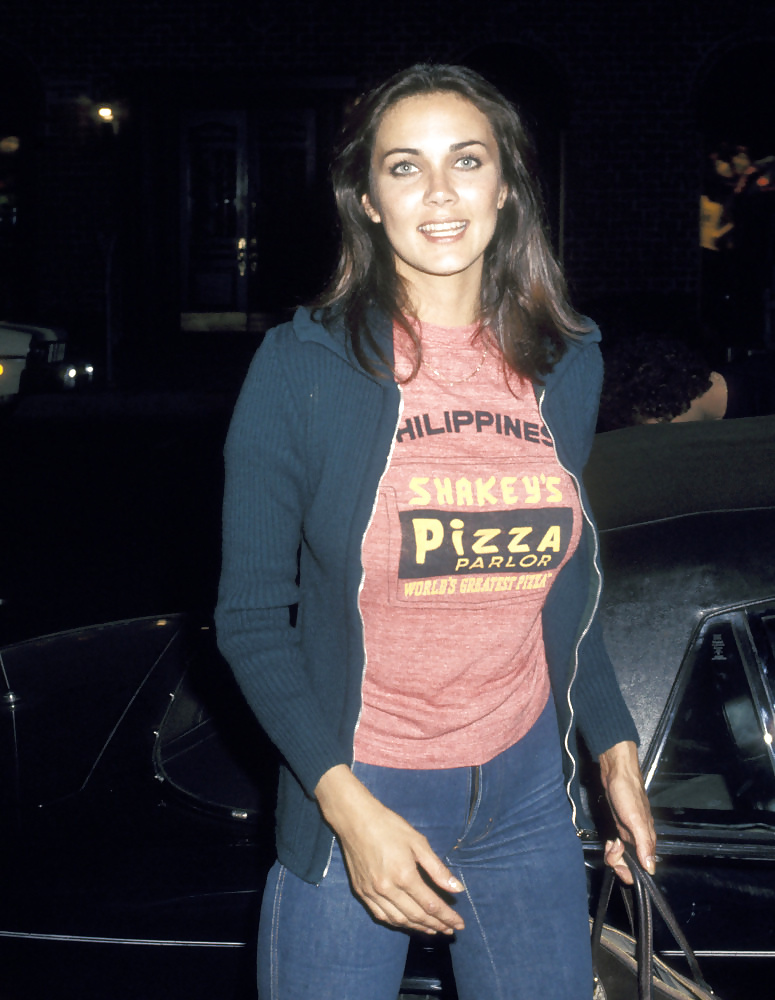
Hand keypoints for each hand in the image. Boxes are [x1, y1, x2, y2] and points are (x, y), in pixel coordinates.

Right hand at [315, 765, 464, 934]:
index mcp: (404, 876)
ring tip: (433, 929)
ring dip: (418, 927)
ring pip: (399, 920)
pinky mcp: (361, 893)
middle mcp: (388, 890)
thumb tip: (458, 889)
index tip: (460, 924)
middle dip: (436, 925)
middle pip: (416, 916)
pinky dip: (397, 923)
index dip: (447, 917)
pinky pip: (381, 916)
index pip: (431, 905)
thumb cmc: (390, 827)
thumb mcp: (418, 842)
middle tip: (450, 930)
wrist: (355, 820)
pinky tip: (407, 923)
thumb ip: (437, 869)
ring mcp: (372, 893)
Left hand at [598, 741, 656, 884]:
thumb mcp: (635, 819)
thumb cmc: (627, 791)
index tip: (619, 867)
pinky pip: (617, 844)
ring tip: (609, 844)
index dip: (631, 872)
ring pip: (623, 855)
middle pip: (632, 863)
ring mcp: (630, 832)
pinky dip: (611, 846)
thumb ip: (644, 844)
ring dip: (613, 854)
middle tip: (611, 851)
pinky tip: (609, 841)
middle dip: (619, 863)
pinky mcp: (620, 825)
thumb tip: (651, 868)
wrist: (615, 771)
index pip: (644, 867)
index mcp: (647, 838)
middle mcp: (640, 837)